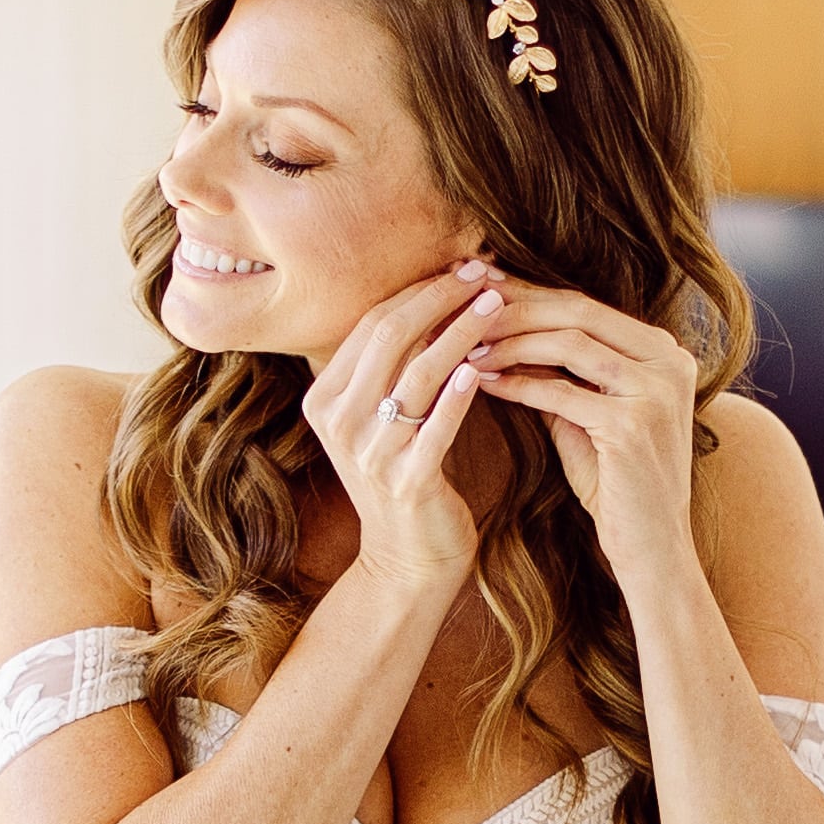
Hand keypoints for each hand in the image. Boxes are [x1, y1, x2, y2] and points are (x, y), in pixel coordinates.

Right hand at [300, 264, 505, 603]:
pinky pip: (436, 426)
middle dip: (440, 297)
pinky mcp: (405, 481)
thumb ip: (396, 364)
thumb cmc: (408, 475)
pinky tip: (483, 367)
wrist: (409, 558)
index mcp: (325, 398)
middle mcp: (339, 422)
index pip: (373, 323)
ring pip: (417, 372)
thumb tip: (437, 293)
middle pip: (390, 337)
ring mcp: (369, 453)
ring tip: (498, 304)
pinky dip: (459, 394)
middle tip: (485, 272)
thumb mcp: (385, 417)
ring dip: (461, 331)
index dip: (419, 288)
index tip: (461, 265)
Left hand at [466, 285, 704, 574]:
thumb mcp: (589, 417)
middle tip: (464, 306)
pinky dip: (518, 384)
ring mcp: (656, 391)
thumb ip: (559, 374)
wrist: (652, 549)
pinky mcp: (633, 425)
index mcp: (665, 351)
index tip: (481, 288)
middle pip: (579, 311)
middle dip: (515, 306)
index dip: (529, 293)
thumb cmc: (618, 486)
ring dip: (510, 342)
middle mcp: (670, 361)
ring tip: (466, 346)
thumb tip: (502, 332)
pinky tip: (483, 382)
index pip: (587, 305)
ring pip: (569, 344)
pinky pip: (561, 392)